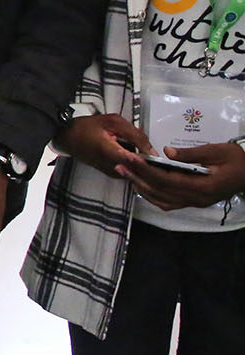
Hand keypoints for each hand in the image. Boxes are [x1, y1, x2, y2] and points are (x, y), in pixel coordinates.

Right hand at [55, 113, 152, 177]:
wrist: (68, 137)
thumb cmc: (86, 128)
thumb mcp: (113, 122)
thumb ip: (135, 134)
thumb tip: (151, 149)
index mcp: (107, 151)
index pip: (133, 161)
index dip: (148, 160)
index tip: (159, 158)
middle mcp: (109, 165)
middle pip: (137, 169)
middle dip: (149, 162)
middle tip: (158, 155)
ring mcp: (111, 171)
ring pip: (135, 171)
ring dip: (143, 164)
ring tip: (146, 154)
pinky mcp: (111, 173)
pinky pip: (129, 171)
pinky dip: (135, 164)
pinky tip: (136, 155)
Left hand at [122, 141, 244, 209]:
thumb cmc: (237, 160)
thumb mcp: (217, 151)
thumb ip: (191, 154)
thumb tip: (166, 152)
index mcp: (203, 185)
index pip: (167, 180)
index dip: (147, 170)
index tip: (131, 159)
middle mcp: (197, 198)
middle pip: (160, 191)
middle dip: (138, 177)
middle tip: (120, 165)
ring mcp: (195, 202)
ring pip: (162, 200)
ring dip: (142, 187)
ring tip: (126, 173)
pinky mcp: (194, 202)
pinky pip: (169, 203)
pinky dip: (153, 196)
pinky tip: (142, 185)